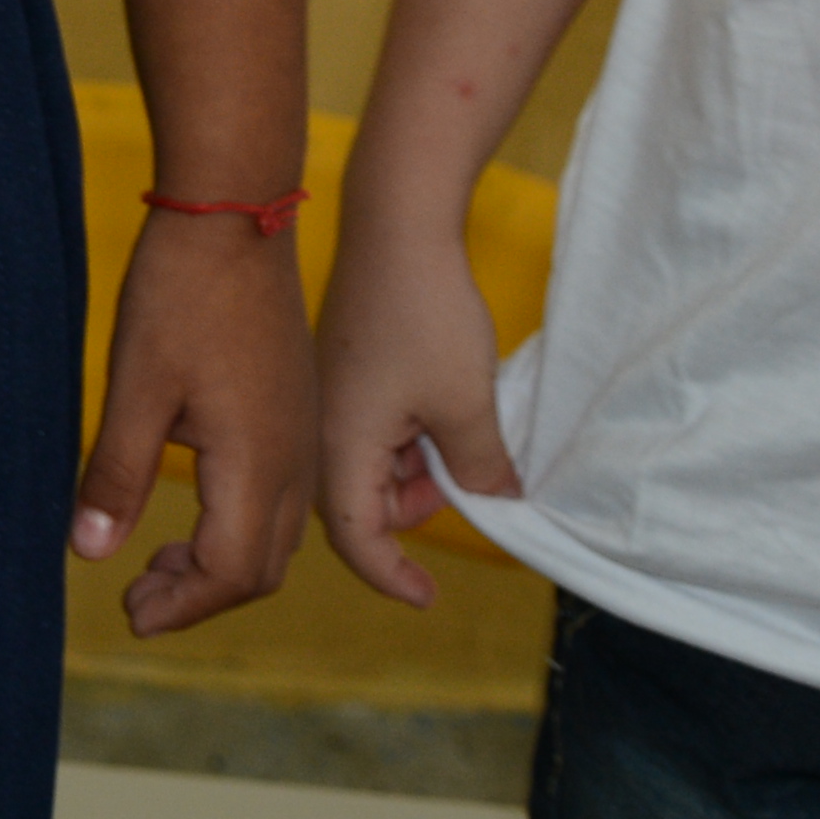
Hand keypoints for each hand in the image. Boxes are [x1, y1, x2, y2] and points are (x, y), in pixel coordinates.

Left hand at [75, 212, 309, 637]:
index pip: (229, 572)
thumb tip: (89, 554)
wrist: (235, 213)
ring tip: (158, 561)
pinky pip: (285, 496)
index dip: (180, 605)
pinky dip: (241, 524)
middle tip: (138, 598)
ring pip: (278, 535)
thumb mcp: (135, 389)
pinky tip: (195, 506)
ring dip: (223, 563)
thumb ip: (117, 477)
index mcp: (258, 463)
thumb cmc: (182, 295)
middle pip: (262, 568)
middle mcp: (298, 459)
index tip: (131, 613)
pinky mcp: (300, 409)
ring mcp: (305, 433)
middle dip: (201, 595)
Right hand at [313, 217, 522, 610]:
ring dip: (416, 468)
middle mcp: (323, 425)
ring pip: (372, 463)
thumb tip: (495, 502)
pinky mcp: (346, 368)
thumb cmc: (425, 314)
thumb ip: (480, 469)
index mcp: (339, 444)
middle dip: (414, 509)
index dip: (392, 575)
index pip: (357, 538)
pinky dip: (410, 434)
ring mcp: (332, 394)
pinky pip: (374, 426)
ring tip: (463, 431)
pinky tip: (446, 402)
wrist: (398, 221)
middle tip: (467, 480)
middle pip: (361, 503)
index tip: (430, 597)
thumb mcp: (467, 405)